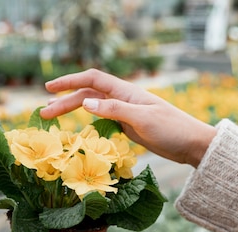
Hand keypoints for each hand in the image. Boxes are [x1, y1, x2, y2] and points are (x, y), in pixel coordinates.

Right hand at [40, 69, 216, 167]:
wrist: (193, 145)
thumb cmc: (172, 129)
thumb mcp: (143, 119)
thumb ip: (114, 110)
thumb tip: (85, 103)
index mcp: (126, 92)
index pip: (93, 80)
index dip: (70, 82)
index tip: (50, 89)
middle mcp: (123, 99)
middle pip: (87, 95)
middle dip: (64, 101)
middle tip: (43, 112)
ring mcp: (124, 113)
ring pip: (92, 107)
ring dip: (72, 110)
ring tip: (52, 116)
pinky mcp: (127, 126)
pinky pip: (100, 120)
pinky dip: (85, 122)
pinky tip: (77, 128)